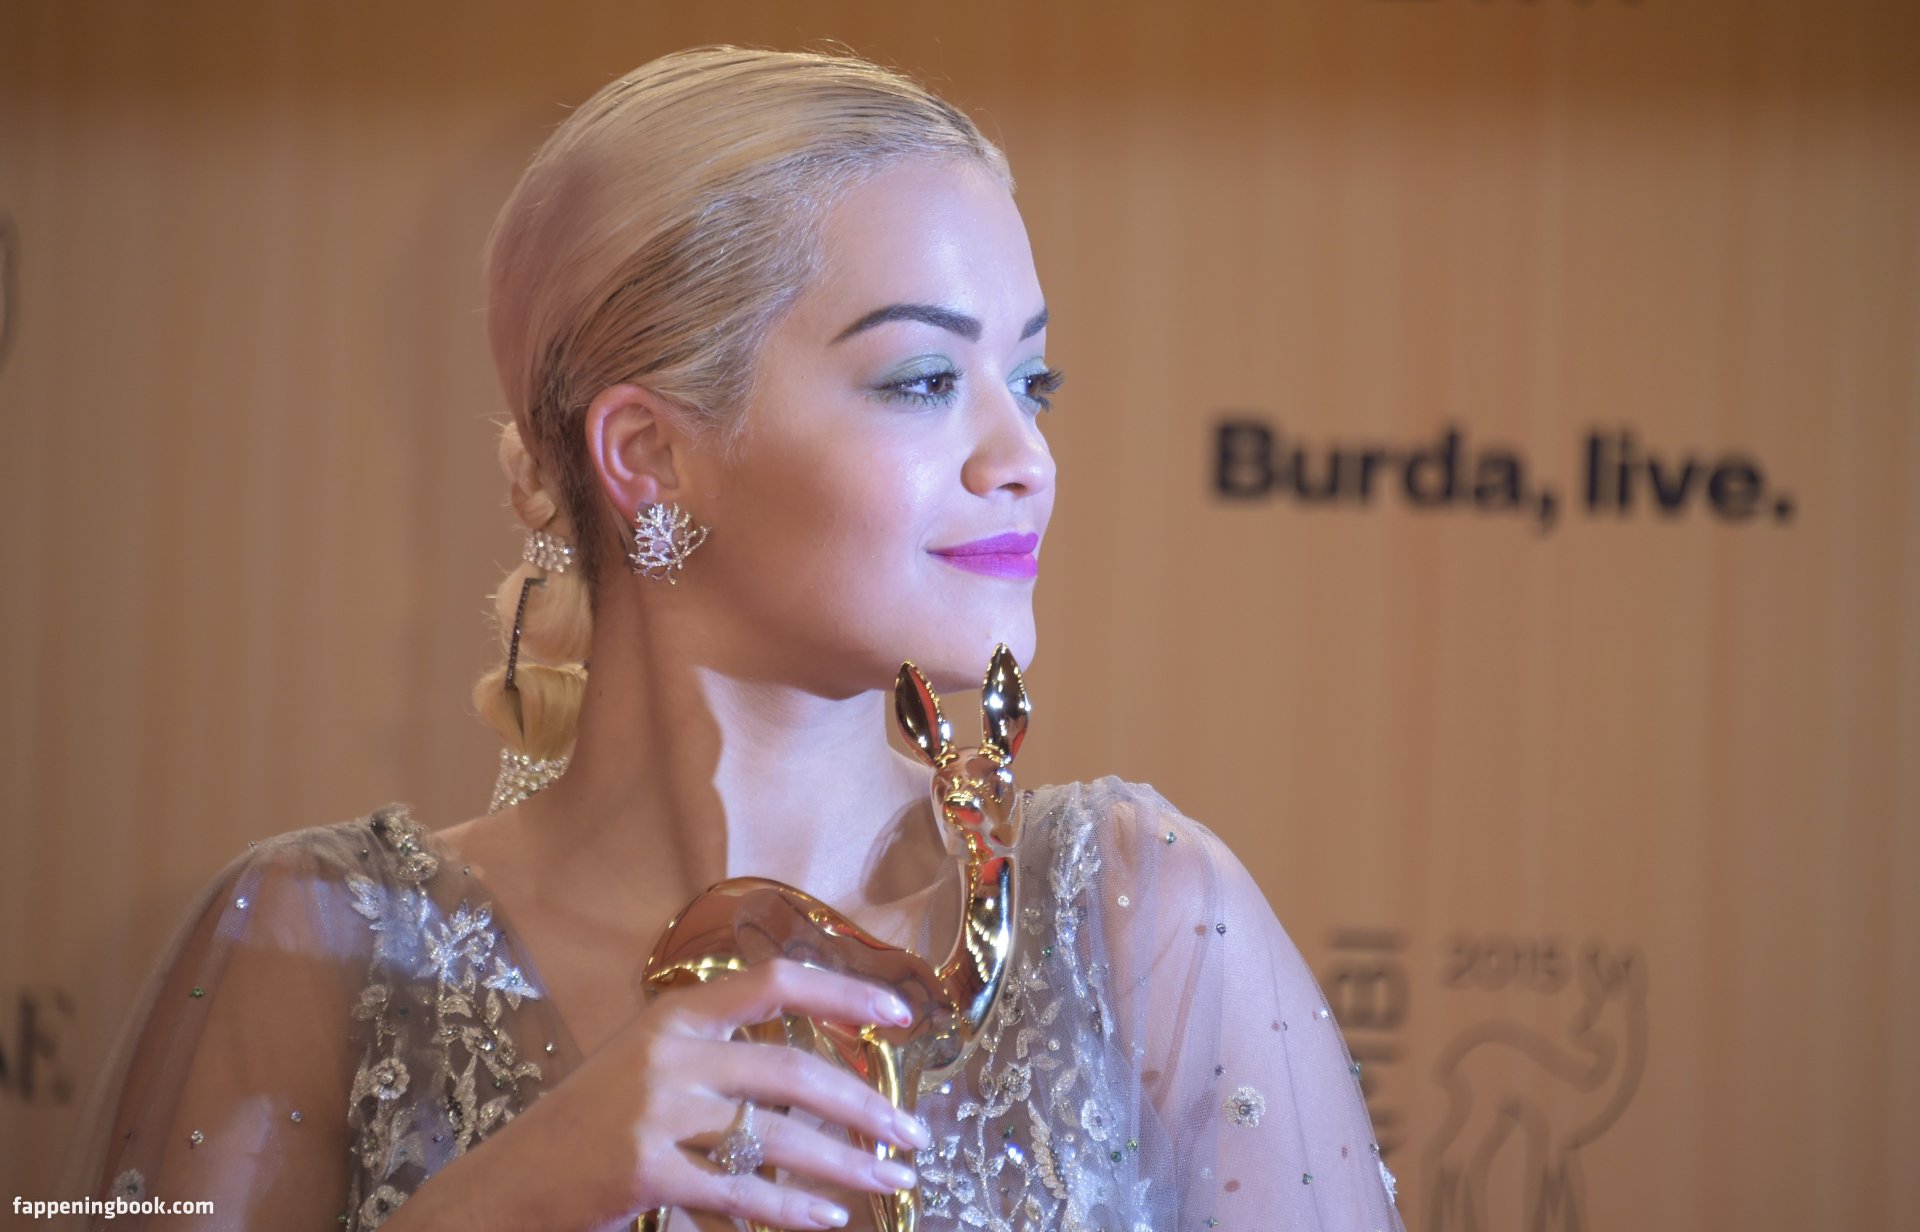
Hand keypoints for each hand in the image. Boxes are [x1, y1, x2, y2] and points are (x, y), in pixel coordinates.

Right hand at [427, 958, 931, 1231]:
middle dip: (865, 1106)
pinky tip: (827, 1219)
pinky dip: (792, 1210)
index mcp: (674, 1015)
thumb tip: (817, 1077)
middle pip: (792, 1071)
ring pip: (778, 1137)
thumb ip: (717, 1056)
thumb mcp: (647, 1065)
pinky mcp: (644, 1170)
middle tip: (913, 1133)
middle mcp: (668, 1053)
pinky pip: (741, 1192)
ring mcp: (655, 1112)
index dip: (843, 994)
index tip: (901, 1015)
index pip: (774, 983)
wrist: (505, 1185)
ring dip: (846, 1165)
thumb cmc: (587, 1127)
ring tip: (891, 1182)